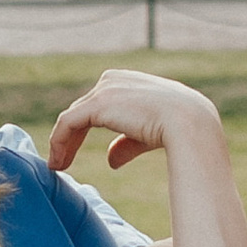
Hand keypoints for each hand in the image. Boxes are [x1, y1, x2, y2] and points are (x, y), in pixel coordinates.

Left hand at [47, 69, 226, 175]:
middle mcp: (112, 80)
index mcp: (126, 82)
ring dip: (62, 143)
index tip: (73, 152)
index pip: (95, 106)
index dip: (81, 130)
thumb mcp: (147, 135)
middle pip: (81, 111)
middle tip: (61, 163)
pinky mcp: (97, 104)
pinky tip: (58, 163)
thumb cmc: (177, 129)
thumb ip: (126, 143)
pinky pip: (68, 123)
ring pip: (72, 118)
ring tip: (57, 166)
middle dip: (69, 138)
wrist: (188, 123)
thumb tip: (111, 160)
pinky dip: (59, 143)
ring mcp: (104, 90)